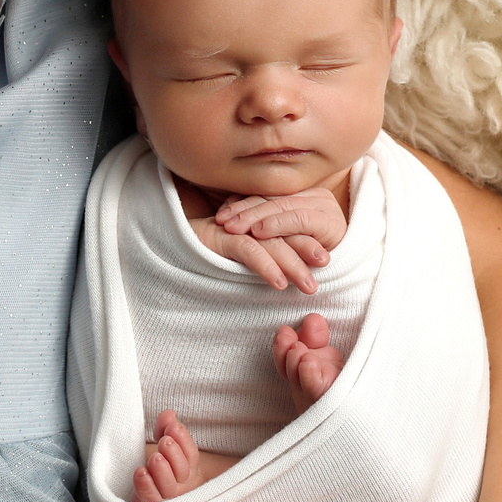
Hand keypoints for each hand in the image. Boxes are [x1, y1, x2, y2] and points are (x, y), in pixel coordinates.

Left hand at [134, 409, 203, 501]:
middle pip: (182, 471)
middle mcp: (182, 485)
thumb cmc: (161, 469)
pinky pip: (151, 500)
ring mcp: (168, 499)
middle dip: (174, 454)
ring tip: (155, 458)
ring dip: (162, 471)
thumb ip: (165, 429)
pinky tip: (141, 473)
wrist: (150, 500)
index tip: (173, 427)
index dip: (183, 440)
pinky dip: (146, 486)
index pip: (191, 454)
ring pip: (169, 487)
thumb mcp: (164, 445)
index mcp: (188, 468)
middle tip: (165, 442)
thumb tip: (169, 413)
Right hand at [188, 212, 329, 292]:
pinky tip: (279, 284)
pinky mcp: (221, 237)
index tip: (328, 257)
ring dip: (293, 265)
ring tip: (309, 285)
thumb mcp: (245, 246)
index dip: (309, 238)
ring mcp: (236, 226)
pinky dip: (266, 267)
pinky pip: (249, 251)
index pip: (289, 224)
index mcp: (258, 216)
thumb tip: (297, 264)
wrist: (173, 240)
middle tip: (327, 266)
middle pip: (285, 231)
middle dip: (307, 249)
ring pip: (272, 243)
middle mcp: (249, 218)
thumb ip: (267, 246)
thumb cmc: (213, 247)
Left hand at [212, 186, 347, 254]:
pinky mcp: (331, 223)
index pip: (268, 195)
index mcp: (305, 195)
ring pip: (284, 206)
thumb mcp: (287, 240)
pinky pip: (299, 219)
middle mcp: (316, 196)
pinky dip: (277, 225)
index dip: (242, 204)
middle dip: (244, 210)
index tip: (220, 215)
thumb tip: (232, 215)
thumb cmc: (310, 262)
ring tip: (234, 228)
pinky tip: (258, 233)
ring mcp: (325, 207)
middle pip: (273, 199)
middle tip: (221, 222)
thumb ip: (270, 224)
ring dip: (255, 217)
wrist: (351, 278)